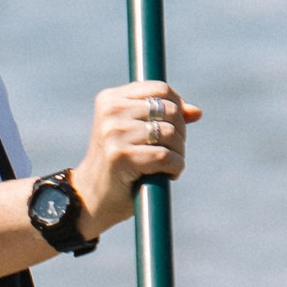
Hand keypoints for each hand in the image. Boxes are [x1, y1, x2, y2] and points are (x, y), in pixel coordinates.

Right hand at [73, 78, 198, 237]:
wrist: (90, 198)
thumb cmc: (117, 165)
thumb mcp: (136, 134)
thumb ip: (162, 118)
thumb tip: (196, 112)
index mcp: (110, 99)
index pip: (160, 89)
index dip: (178, 106)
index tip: (176, 127)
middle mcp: (110, 112)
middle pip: (169, 110)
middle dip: (180, 133)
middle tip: (173, 151)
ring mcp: (114, 133)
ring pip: (169, 133)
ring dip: (178, 153)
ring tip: (169, 165)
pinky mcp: (120, 157)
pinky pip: (165, 156)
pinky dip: (175, 167)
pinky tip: (168, 175)